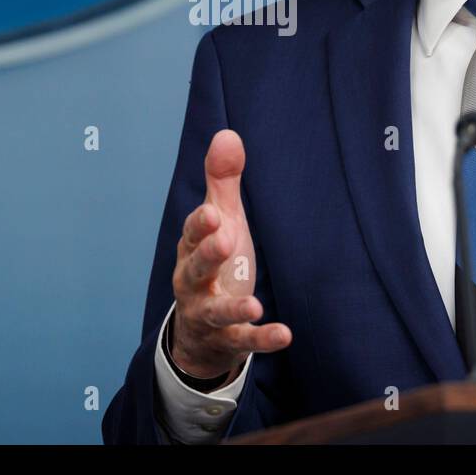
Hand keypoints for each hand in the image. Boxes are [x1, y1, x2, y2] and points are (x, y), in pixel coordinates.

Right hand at [169, 129, 291, 379]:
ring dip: (232, 307)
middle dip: (207, 255)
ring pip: (214, 310)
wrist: (201, 330)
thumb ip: (222, 181)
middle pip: (195, 268)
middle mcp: (193, 280)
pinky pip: (242, 340)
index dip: (200, 225)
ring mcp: (207, 313)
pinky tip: (284, 334)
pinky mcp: (227, 339)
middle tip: (224, 239)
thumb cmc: (215, 262)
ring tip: (253, 304)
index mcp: (191, 248)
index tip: (212, 212)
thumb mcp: (220, 221)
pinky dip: (261, 338)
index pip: (192, 233)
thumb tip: (227, 134)